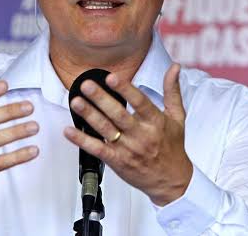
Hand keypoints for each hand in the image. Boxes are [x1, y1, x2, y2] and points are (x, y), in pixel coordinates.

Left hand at [64, 63, 192, 205]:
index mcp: (155, 121)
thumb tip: (175, 67)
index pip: (140, 102)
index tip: (111, 77)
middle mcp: (141, 134)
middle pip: (118, 114)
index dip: (125, 89)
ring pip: (106, 130)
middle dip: (101, 99)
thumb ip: (172, 90)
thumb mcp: (177, 117)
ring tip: (76, 102)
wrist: (171, 180)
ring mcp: (128, 149)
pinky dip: (83, 140)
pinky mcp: (118, 161)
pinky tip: (70, 131)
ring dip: (89, 115)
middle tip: (86, 85)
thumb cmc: (173, 147)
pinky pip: (98, 150)